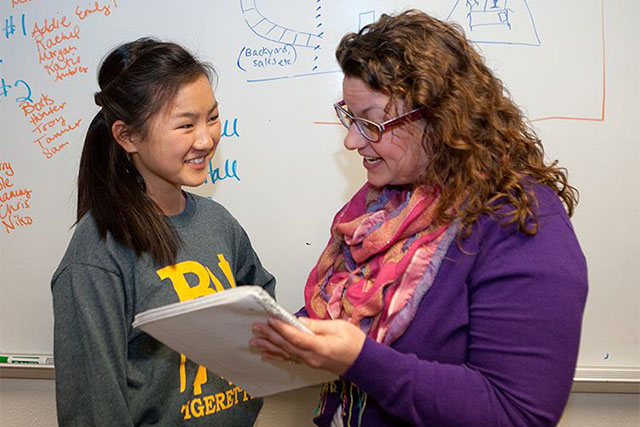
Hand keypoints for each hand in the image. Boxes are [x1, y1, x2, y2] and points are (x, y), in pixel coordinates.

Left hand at [250, 317, 365, 374]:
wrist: (364, 363)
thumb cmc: (355, 344)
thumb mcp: (338, 327)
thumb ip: (316, 325)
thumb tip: (299, 321)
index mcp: (320, 347)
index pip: (296, 337)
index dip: (282, 328)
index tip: (271, 319)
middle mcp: (312, 357)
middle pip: (287, 346)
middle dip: (270, 336)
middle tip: (257, 328)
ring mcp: (310, 362)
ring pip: (286, 353)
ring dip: (269, 346)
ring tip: (255, 341)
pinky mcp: (310, 363)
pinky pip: (290, 359)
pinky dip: (277, 355)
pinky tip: (268, 354)